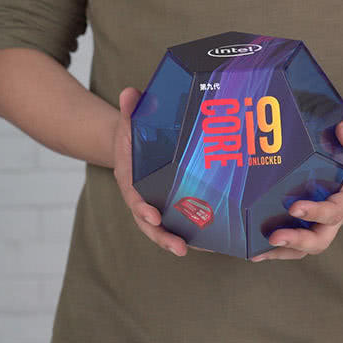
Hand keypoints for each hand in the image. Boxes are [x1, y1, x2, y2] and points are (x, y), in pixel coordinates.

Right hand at [112, 87, 188, 256]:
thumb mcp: (128, 120)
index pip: (134, 199)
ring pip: (167, 229)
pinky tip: (214, 242)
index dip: (142, 209)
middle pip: (150, 224)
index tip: (152, 216)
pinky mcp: (172, 206)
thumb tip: (130, 92)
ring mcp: (157, 205)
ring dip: (181, 241)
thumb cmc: (131, 135)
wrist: (132, 144)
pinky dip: (195, 234)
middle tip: (179, 247)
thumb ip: (130, 109)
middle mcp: (143, 199)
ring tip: (201, 250)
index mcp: (130, 181)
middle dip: (164, 237)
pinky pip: (181, 223)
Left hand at [249, 119, 342, 261]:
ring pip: (305, 246)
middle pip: (320, 239)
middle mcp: (334, 215)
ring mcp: (319, 222)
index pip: (335, 211)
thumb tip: (342, 132)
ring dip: (282, 251)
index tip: (295, 208)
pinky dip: (275, 249)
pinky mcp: (306, 222)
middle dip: (297, 241)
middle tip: (274, 237)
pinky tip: (254, 249)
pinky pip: (293, 242)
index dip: (316, 212)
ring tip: (257, 251)